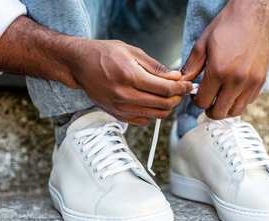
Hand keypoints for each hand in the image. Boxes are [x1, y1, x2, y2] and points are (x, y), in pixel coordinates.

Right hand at [69, 39, 192, 125]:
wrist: (80, 65)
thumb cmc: (105, 54)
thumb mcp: (132, 52)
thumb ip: (156, 67)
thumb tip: (176, 77)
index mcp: (130, 76)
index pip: (165, 89)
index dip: (182, 88)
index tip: (189, 85)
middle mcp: (124, 95)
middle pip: (163, 104)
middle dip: (177, 98)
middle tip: (181, 90)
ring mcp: (120, 108)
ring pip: (155, 115)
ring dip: (167, 107)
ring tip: (169, 96)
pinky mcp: (117, 115)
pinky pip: (143, 121)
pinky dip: (152, 113)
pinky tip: (152, 102)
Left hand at [181, 0, 268, 118]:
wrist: (254, 16)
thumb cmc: (229, 26)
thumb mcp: (202, 44)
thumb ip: (191, 67)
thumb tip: (183, 83)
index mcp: (219, 71)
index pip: (203, 102)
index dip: (196, 100)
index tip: (197, 94)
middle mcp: (237, 80)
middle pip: (219, 112)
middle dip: (209, 109)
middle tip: (206, 100)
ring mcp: (251, 83)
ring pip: (235, 111)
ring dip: (224, 108)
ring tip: (219, 97)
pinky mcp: (261, 82)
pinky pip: (248, 102)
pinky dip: (238, 100)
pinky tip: (232, 89)